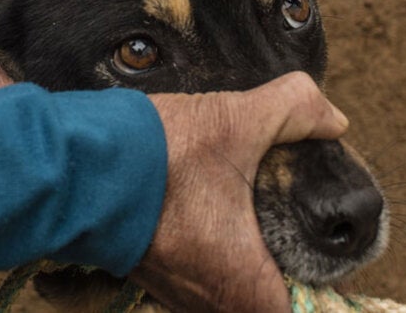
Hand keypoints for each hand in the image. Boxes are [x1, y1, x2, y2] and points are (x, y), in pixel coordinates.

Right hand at [130, 72, 348, 311]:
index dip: (320, 293)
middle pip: (263, 306)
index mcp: (238, 281)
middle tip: (300, 237)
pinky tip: (214, 220)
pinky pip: (195, 283)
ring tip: (259, 228)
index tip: (328, 260)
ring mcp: (171, 290)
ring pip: (225, 297)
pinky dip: (212, 260)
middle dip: (283, 276)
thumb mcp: (236, 120)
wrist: (72, 160)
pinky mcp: (147, 272)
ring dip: (245, 269)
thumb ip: (294, 111)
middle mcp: (204, 300)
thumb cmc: (155, 154)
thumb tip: (333, 118)